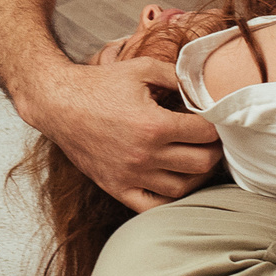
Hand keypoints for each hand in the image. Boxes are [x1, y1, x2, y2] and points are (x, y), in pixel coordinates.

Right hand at [20, 59, 220, 212]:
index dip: (217, 125)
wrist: (58, 103)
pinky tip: (174, 182)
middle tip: (212, 142)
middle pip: (201, 163)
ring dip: (197, 175)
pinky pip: (152, 206)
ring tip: (197, 160)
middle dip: (214, 151)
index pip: (206, 133)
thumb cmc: (99, 84)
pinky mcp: (116, 187)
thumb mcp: (141, 69)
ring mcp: (130, 175)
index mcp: (154, 125)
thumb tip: (204, 87)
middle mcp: (144, 155)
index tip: (215, 120)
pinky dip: (169, 199)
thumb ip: (177, 76)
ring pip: (182, 188)